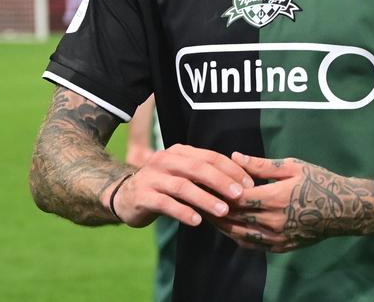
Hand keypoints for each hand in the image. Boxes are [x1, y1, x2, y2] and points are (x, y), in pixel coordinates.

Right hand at [110, 144, 252, 228]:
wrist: (125, 196)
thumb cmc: (164, 187)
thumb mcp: (183, 175)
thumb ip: (204, 176)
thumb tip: (240, 184)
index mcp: (179, 152)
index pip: (209, 157)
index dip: (231, 169)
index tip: (249, 184)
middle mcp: (165, 160)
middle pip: (197, 168)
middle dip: (221, 181)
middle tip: (240, 195)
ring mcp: (152, 177)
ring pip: (182, 186)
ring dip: (205, 198)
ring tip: (223, 211)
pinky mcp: (143, 196)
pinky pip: (165, 204)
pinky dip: (182, 212)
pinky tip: (197, 221)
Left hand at [212, 153, 358, 253]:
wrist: (344, 210)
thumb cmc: (319, 182)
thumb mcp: (292, 167)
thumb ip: (261, 165)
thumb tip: (234, 157)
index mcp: (275, 198)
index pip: (236, 197)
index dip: (217, 191)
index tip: (202, 184)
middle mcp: (273, 221)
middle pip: (234, 217)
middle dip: (214, 208)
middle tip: (197, 199)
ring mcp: (277, 237)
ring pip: (239, 234)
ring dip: (222, 225)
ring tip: (207, 213)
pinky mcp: (281, 247)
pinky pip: (252, 244)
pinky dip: (237, 236)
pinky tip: (228, 227)